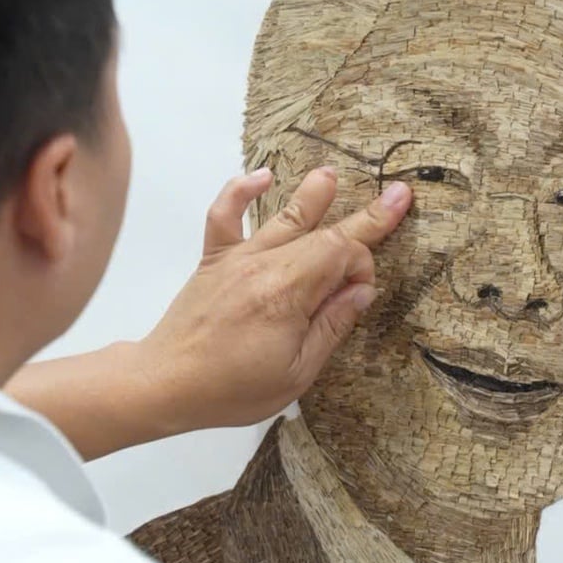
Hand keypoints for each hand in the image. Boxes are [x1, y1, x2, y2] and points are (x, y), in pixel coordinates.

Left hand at [137, 166, 411, 432]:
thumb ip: (331, 326)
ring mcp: (237, 259)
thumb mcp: (296, 373)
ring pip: (281, 217)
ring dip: (312, 195)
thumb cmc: (229, 388)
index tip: (359, 293)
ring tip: (332, 174)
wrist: (165, 383)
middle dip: (365, 218)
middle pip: (323, 233)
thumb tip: (361, 291)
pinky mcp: (213, 260)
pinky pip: (223, 216)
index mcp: (288, 295)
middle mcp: (264, 266)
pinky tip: (260, 176)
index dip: (362, 266)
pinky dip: (239, 191)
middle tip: (397, 196)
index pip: (342, 255)